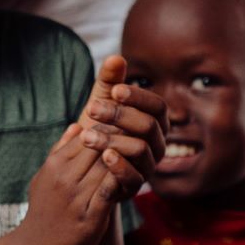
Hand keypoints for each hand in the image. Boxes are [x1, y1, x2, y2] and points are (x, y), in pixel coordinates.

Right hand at [12, 119, 130, 244]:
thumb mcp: (45, 176)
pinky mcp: (90, 218)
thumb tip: (77, 126)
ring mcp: (77, 198)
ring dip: (125, 159)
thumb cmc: (43, 209)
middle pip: (99, 147)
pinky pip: (110, 191)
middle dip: (120, 139)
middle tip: (140, 133)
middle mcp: (64, 179)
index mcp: (55, 165)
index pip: (86, 135)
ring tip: (141, 153)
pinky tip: (132, 178)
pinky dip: (122, 181)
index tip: (125, 126)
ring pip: (107, 167)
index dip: (108, 129)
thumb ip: (60, 151)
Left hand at [77, 55, 166, 188]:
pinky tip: (103, 156)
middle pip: (149, 126)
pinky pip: (135, 178)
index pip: (158, 106)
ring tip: (86, 136)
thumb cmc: (100, 130)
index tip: (115, 90)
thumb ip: (109, 82)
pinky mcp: (135, 187)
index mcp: (156, 122)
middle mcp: (158, 144)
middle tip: (91, 109)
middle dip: (120, 116)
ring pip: (140, 150)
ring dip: (112, 140)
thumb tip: (115, 57)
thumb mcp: (101, 104)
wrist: (86, 170)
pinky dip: (120, 166)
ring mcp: (149, 167)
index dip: (139, 97)